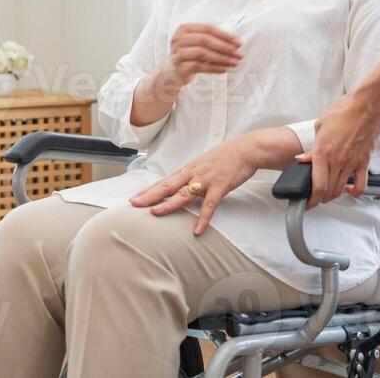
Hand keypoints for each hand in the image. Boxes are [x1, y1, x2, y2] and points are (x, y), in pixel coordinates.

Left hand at [129, 130, 278, 235]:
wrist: (246, 149)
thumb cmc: (224, 158)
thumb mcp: (203, 166)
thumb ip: (190, 177)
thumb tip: (179, 188)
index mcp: (188, 170)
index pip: (164, 181)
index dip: (148, 190)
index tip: (133, 198)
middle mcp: (193, 174)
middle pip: (168, 186)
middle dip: (150, 195)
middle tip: (134, 203)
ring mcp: (206, 180)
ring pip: (184, 193)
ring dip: (169, 204)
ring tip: (156, 213)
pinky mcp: (220, 186)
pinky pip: (210, 204)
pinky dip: (203, 218)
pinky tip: (197, 230)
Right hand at [162, 24, 242, 87]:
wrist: (172, 72)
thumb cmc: (188, 55)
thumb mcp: (196, 43)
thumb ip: (212, 39)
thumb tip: (234, 42)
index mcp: (184, 29)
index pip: (207, 28)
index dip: (224, 35)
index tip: (237, 42)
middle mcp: (179, 39)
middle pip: (204, 40)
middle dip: (224, 46)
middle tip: (237, 53)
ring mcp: (178, 53)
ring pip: (202, 53)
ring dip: (221, 58)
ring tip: (233, 62)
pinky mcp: (179, 67)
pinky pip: (199, 66)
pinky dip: (213, 68)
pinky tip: (223, 69)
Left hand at [296, 91, 379, 208]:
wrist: (366, 106)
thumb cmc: (343, 111)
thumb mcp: (320, 126)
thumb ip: (312, 148)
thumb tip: (303, 159)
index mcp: (322, 151)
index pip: (317, 185)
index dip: (312, 199)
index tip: (308, 203)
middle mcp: (337, 160)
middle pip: (328, 191)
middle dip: (320, 198)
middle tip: (315, 198)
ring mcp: (352, 163)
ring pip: (341, 189)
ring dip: (333, 195)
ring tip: (328, 193)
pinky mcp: (364, 162)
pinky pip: (361, 185)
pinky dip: (355, 192)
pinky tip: (350, 189)